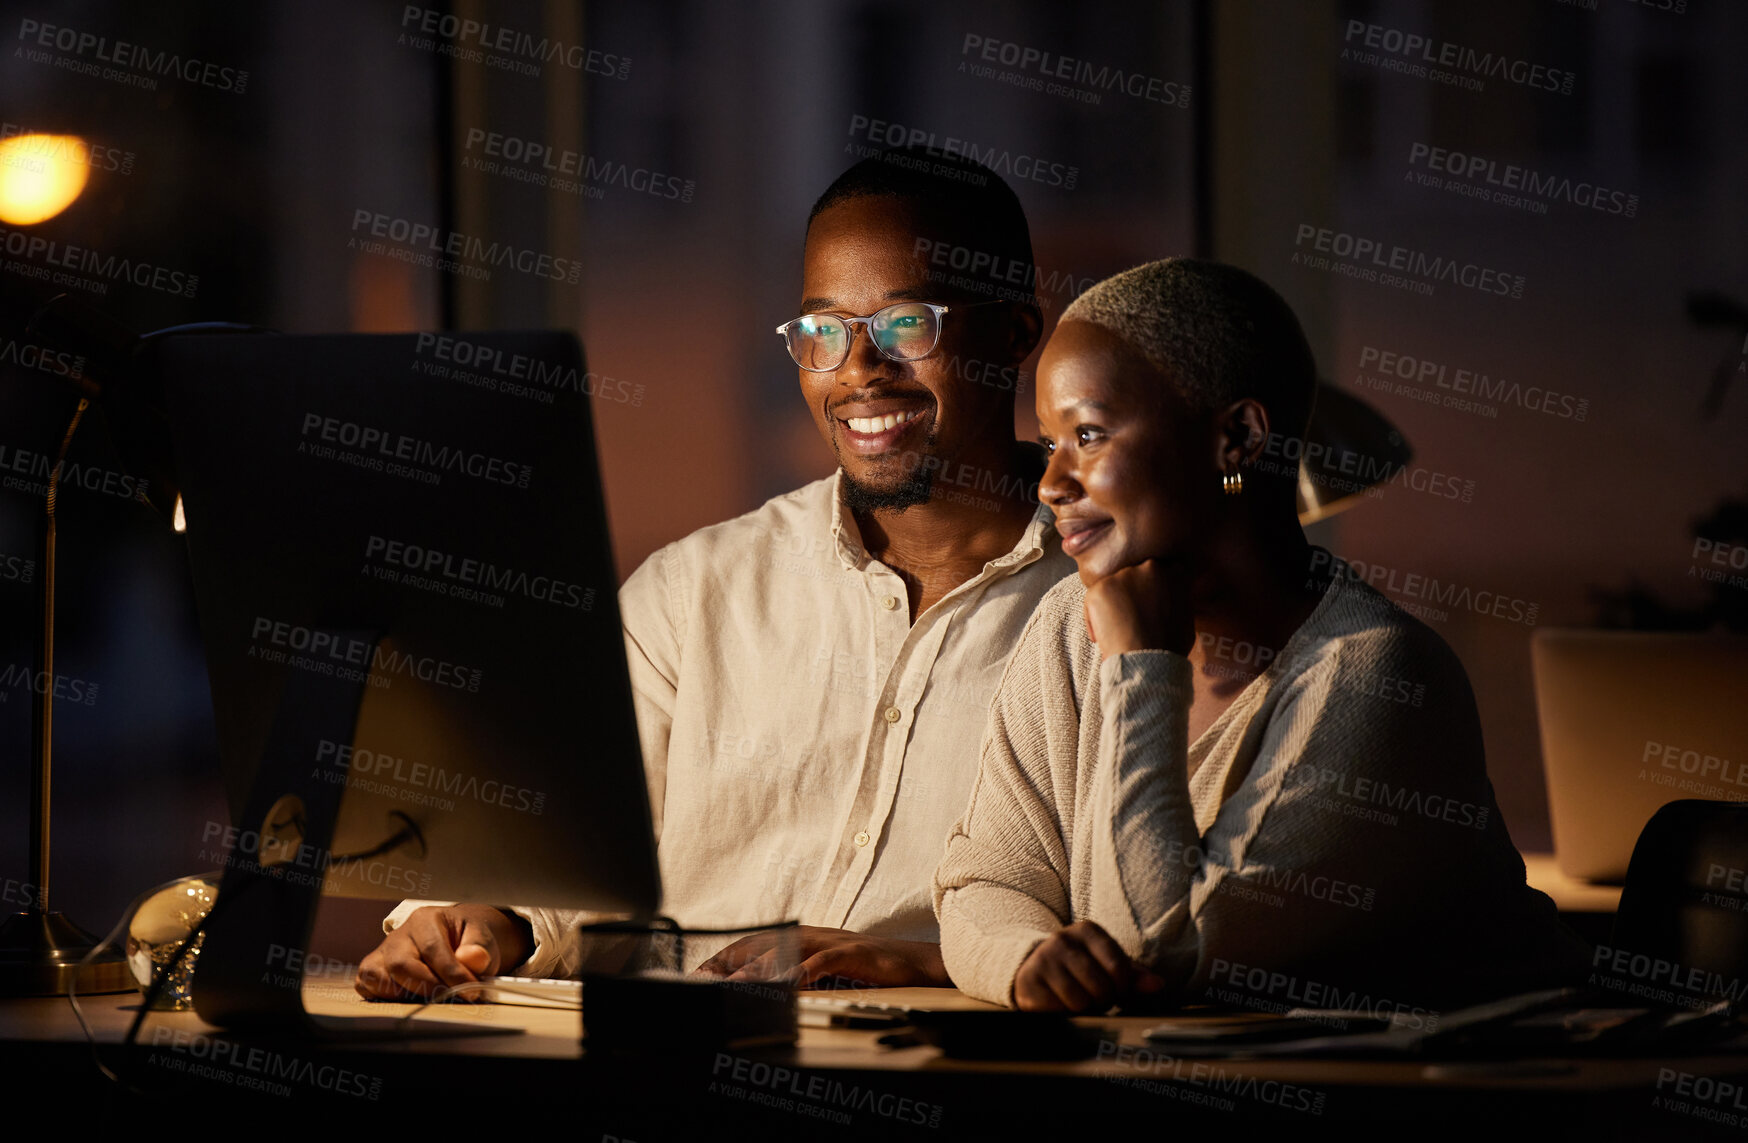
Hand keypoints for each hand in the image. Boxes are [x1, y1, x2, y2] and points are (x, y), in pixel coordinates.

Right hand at [354, 904, 531, 1000]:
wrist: (459, 939)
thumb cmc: (469, 938)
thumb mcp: (482, 936)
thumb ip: (479, 947)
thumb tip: (473, 959)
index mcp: (425, 919)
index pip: (432, 949)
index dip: (451, 974)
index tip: (471, 991)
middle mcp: (399, 934)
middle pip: (400, 964)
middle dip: (428, 986)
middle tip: (452, 996)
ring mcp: (383, 952)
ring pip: (378, 976)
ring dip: (405, 994)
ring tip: (433, 994)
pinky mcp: (374, 969)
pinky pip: (366, 985)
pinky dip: (385, 997)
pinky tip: (411, 997)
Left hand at [694, 926, 948, 988]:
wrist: (917, 964)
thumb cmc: (870, 971)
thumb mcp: (827, 974)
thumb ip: (797, 978)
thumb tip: (763, 995)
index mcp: (802, 940)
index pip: (754, 943)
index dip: (725, 957)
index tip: (699, 977)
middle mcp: (813, 936)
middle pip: (762, 941)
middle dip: (731, 960)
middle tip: (705, 980)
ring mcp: (833, 941)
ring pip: (788, 949)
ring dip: (759, 966)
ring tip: (735, 984)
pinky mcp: (854, 952)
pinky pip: (824, 961)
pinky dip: (804, 971)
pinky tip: (788, 984)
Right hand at [1013, 920, 1164, 1012]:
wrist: (1032, 967)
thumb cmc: (1078, 967)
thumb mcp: (1105, 963)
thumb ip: (1133, 975)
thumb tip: (1157, 985)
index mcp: (1087, 930)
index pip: (1118, 967)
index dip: (1121, 989)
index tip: (1115, 991)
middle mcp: (1062, 939)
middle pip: (1100, 987)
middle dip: (1102, 1001)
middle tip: (1094, 997)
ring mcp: (1043, 959)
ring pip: (1080, 1001)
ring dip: (1083, 1009)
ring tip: (1077, 999)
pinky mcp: (1028, 981)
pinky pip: (1057, 1010)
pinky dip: (1062, 1013)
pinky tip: (1058, 1003)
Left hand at [1083, 559, 1194, 657]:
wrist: (1149, 660)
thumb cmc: (1171, 645)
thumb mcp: (1186, 613)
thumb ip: (1176, 596)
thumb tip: (1170, 595)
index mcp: (1173, 570)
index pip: (1158, 572)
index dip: (1149, 590)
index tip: (1147, 605)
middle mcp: (1148, 566)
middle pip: (1134, 577)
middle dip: (1131, 594)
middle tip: (1132, 618)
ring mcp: (1122, 576)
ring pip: (1113, 587)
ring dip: (1113, 605)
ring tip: (1119, 631)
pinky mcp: (1100, 588)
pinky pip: (1092, 600)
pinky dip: (1094, 618)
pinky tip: (1104, 636)